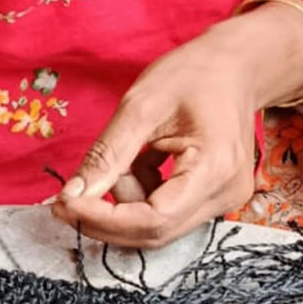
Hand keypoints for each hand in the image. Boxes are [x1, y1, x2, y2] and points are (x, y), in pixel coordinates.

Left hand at [51, 0, 302, 248]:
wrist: (237, 70)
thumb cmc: (194, 75)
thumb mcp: (141, 104)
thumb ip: (107, 154)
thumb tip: (72, 195)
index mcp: (213, 168)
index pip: (154, 218)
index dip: (105, 219)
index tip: (65, 205)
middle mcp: (224, 197)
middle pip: (154, 233)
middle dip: (106, 219)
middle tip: (70, 196)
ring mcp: (223, 204)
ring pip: (156, 228)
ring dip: (125, 206)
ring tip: (128, 161)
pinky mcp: (213, 205)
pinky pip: (165, 218)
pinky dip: (140, 200)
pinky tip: (145, 165)